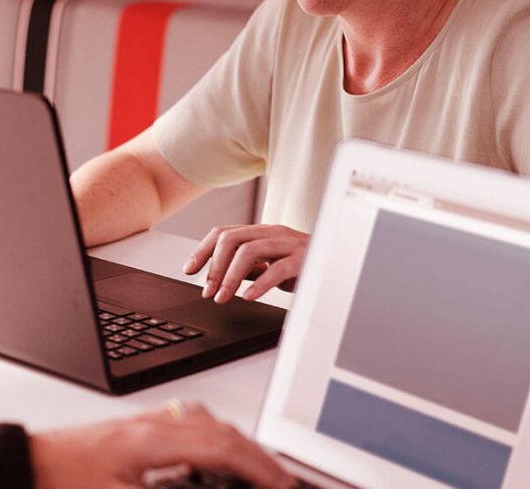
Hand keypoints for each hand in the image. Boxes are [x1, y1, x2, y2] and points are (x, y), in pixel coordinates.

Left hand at [29, 401, 294, 488]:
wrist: (23, 466)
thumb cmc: (59, 481)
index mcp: (151, 441)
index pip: (221, 447)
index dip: (258, 466)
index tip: (280, 483)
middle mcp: (150, 425)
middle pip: (219, 429)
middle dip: (256, 454)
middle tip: (278, 479)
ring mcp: (141, 424)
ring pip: (204, 422)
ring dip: (234, 443)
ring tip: (253, 467)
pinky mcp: (132, 431)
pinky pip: (185, 424)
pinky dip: (210, 437)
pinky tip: (208, 455)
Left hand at [183, 224, 309, 302]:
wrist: (340, 264)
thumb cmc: (304, 266)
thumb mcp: (270, 265)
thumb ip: (248, 268)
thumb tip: (219, 278)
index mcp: (261, 232)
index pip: (223, 233)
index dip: (202, 250)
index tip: (189, 270)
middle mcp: (272, 233)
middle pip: (231, 238)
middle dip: (214, 266)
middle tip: (208, 291)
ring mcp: (288, 244)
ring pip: (249, 250)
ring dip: (230, 276)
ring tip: (222, 298)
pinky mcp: (303, 260)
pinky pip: (278, 269)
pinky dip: (260, 284)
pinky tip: (249, 296)